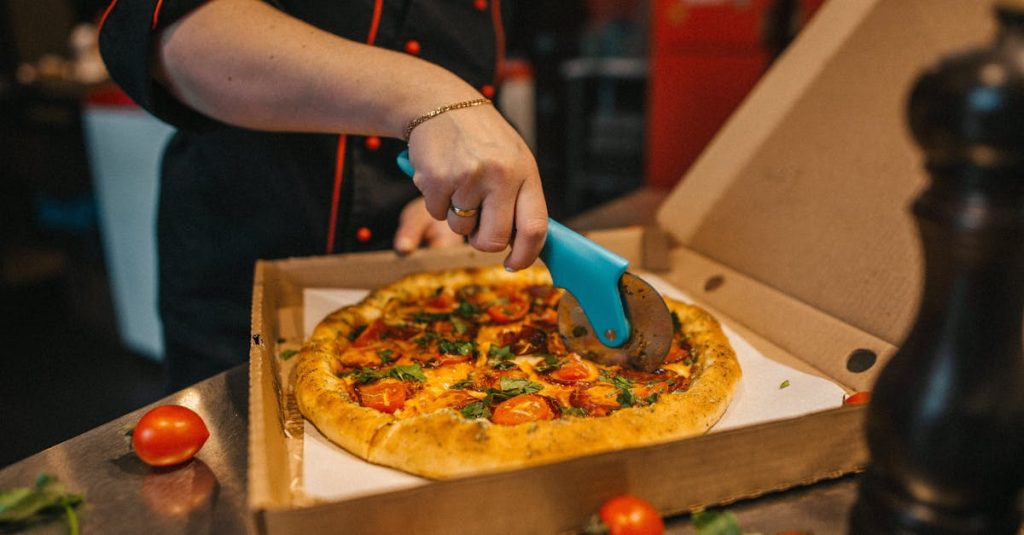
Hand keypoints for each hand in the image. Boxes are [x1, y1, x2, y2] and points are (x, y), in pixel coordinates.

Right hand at [405, 104, 547, 270]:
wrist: (441, 104)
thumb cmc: (481, 139)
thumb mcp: (512, 160)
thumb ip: (519, 200)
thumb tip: (519, 245)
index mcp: (525, 172)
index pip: (535, 228)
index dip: (526, 255)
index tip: (514, 265)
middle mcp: (500, 175)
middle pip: (495, 239)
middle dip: (483, 242)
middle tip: (477, 227)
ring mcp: (468, 177)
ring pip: (461, 228)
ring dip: (456, 215)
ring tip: (458, 182)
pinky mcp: (438, 179)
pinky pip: (437, 214)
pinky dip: (436, 202)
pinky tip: (441, 174)